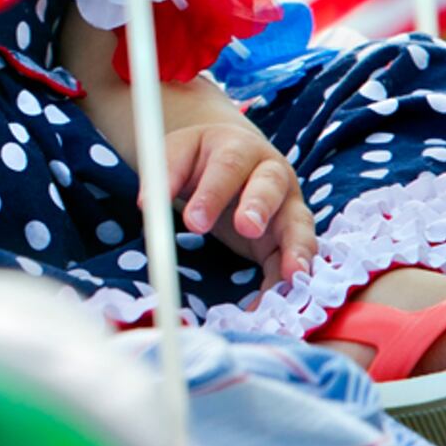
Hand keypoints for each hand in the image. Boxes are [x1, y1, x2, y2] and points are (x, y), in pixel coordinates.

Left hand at [155, 109, 314, 278]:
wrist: (230, 155)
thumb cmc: (202, 157)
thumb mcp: (178, 153)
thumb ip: (164, 176)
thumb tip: (148, 205)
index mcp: (240, 148)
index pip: (227, 167)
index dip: (212, 194)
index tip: (193, 222)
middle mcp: (272, 174)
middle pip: (271, 188)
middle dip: (259, 208)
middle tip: (247, 229)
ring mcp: (286, 205)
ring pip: (298, 224)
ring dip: (296, 248)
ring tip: (292, 273)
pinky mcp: (288, 235)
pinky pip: (291, 256)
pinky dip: (287, 277)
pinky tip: (282, 297)